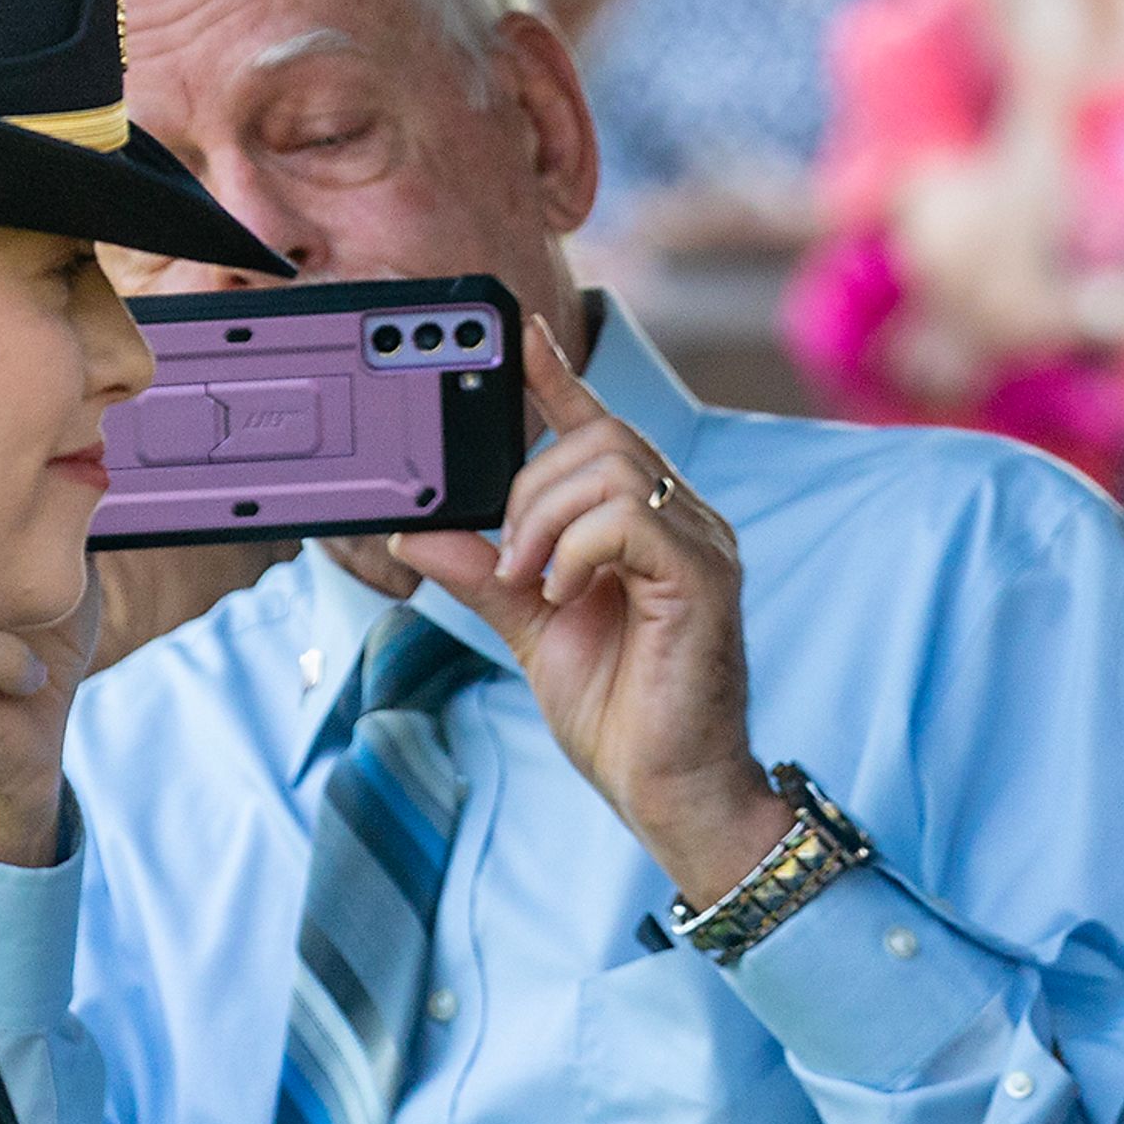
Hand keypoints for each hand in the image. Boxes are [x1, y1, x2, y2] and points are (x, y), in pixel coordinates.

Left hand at [394, 314, 790, 906]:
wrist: (669, 789)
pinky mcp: (705, 576)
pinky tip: (564, 593)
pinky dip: (577, 547)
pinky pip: (630, 517)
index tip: (518, 333)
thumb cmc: (622, 715)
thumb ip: (483, 572)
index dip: (559, 377)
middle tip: (509, 559)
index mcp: (647, 527)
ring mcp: (702, 544)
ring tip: (532, 581)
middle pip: (602, 439)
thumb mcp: (529, 629)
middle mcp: (684, 522)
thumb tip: (418, 526)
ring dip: (547, 517)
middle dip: (531, 487)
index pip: (601, 430)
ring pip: (613, 466)